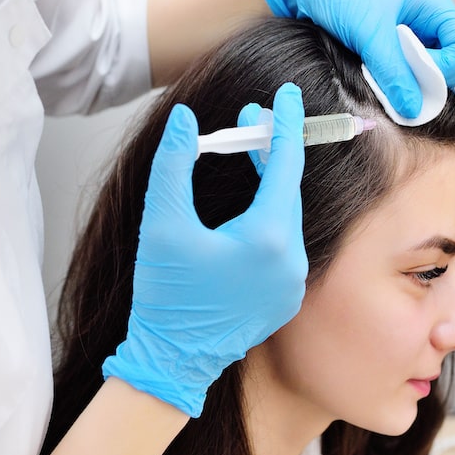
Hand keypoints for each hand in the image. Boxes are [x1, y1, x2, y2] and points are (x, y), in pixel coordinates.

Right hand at [102, 83, 307, 417]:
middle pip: (288, 189)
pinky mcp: (286, 297)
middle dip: (272, 151)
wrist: (172, 359)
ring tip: (249, 157)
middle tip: (251, 122)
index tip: (288, 94)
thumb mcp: (161, 223)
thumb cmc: (165, 295)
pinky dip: (271, 217)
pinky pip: (285, 243)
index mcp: (267, 238)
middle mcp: (291, 260)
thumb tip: (184, 119)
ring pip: (286, 217)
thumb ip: (173, 163)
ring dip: (271, 185)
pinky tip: (248, 207)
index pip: (285, 164)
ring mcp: (293, 282)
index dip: (284, 124)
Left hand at [258, 0, 454, 117]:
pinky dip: (388, 85)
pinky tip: (370, 80)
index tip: (420, 79)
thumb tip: (413, 105)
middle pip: (449, 66)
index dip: (448, 69)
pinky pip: (398, 78)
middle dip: (428, 82)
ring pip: (422, 76)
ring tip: (378, 79)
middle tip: (398, 85)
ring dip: (405, 86)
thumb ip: (392, 70)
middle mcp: (423, 24)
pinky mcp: (384, 53)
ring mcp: (404, 40)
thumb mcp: (369, 31)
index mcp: (432, 7)